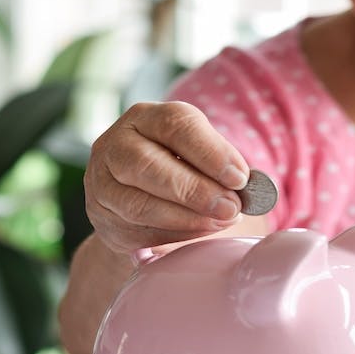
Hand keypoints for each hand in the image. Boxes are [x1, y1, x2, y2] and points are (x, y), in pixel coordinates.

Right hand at [85, 101, 248, 254]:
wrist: (139, 193)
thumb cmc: (181, 167)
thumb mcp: (201, 153)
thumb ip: (222, 164)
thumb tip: (253, 187)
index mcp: (145, 118)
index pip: (175, 125)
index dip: (210, 153)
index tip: (240, 178)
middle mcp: (115, 144)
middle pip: (147, 165)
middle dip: (195, 191)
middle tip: (232, 208)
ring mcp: (101, 182)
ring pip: (138, 204)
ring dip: (187, 218)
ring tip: (221, 221)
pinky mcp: (102, 218)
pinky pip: (136, 231)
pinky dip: (173, 235)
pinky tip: (199, 232)